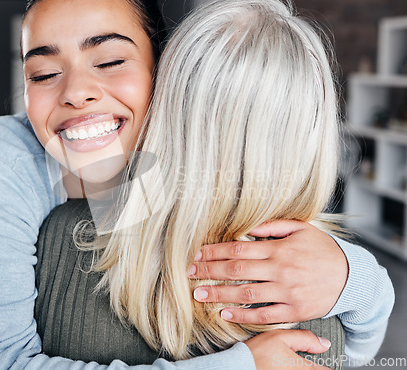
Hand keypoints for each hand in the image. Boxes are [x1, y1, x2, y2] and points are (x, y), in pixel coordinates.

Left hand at [188, 220, 347, 323]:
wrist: (352, 277)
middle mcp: (280, 270)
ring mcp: (286, 292)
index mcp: (279, 249)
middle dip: (209, 271)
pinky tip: (225, 313)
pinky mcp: (294, 311)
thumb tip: (248, 226)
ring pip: (246, 293)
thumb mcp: (302, 228)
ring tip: (199, 294)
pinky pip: (264, 315)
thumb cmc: (323, 250)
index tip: (197, 254)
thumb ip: (273, 225)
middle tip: (189, 274)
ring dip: (219, 294)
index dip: (215, 251)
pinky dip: (244, 315)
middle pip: (236, 270)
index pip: (239, 248)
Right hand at [245, 329, 331, 369]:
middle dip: (315, 367)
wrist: (238, 367)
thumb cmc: (257, 353)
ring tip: (293, 362)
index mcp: (304, 368)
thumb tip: (324, 343)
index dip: (328, 365)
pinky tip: (285, 365)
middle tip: (304, 360)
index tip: (324, 361)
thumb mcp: (279, 337)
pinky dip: (293, 369)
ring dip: (306, 369)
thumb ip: (304, 338)